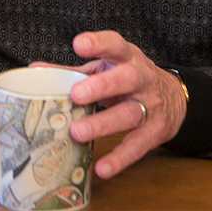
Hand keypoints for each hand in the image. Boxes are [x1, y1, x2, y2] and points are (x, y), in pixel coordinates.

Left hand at [43, 30, 187, 179]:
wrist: (175, 97)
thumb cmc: (128, 79)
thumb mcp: (105, 68)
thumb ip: (72, 70)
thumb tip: (36, 69)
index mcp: (127, 58)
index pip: (115, 45)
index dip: (98, 43)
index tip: (79, 44)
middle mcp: (142, 78)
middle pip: (126, 79)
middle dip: (101, 86)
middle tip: (76, 94)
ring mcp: (151, 105)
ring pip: (130, 113)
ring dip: (103, 123)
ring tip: (78, 131)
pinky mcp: (156, 131)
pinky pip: (138, 146)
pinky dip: (120, 158)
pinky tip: (102, 167)